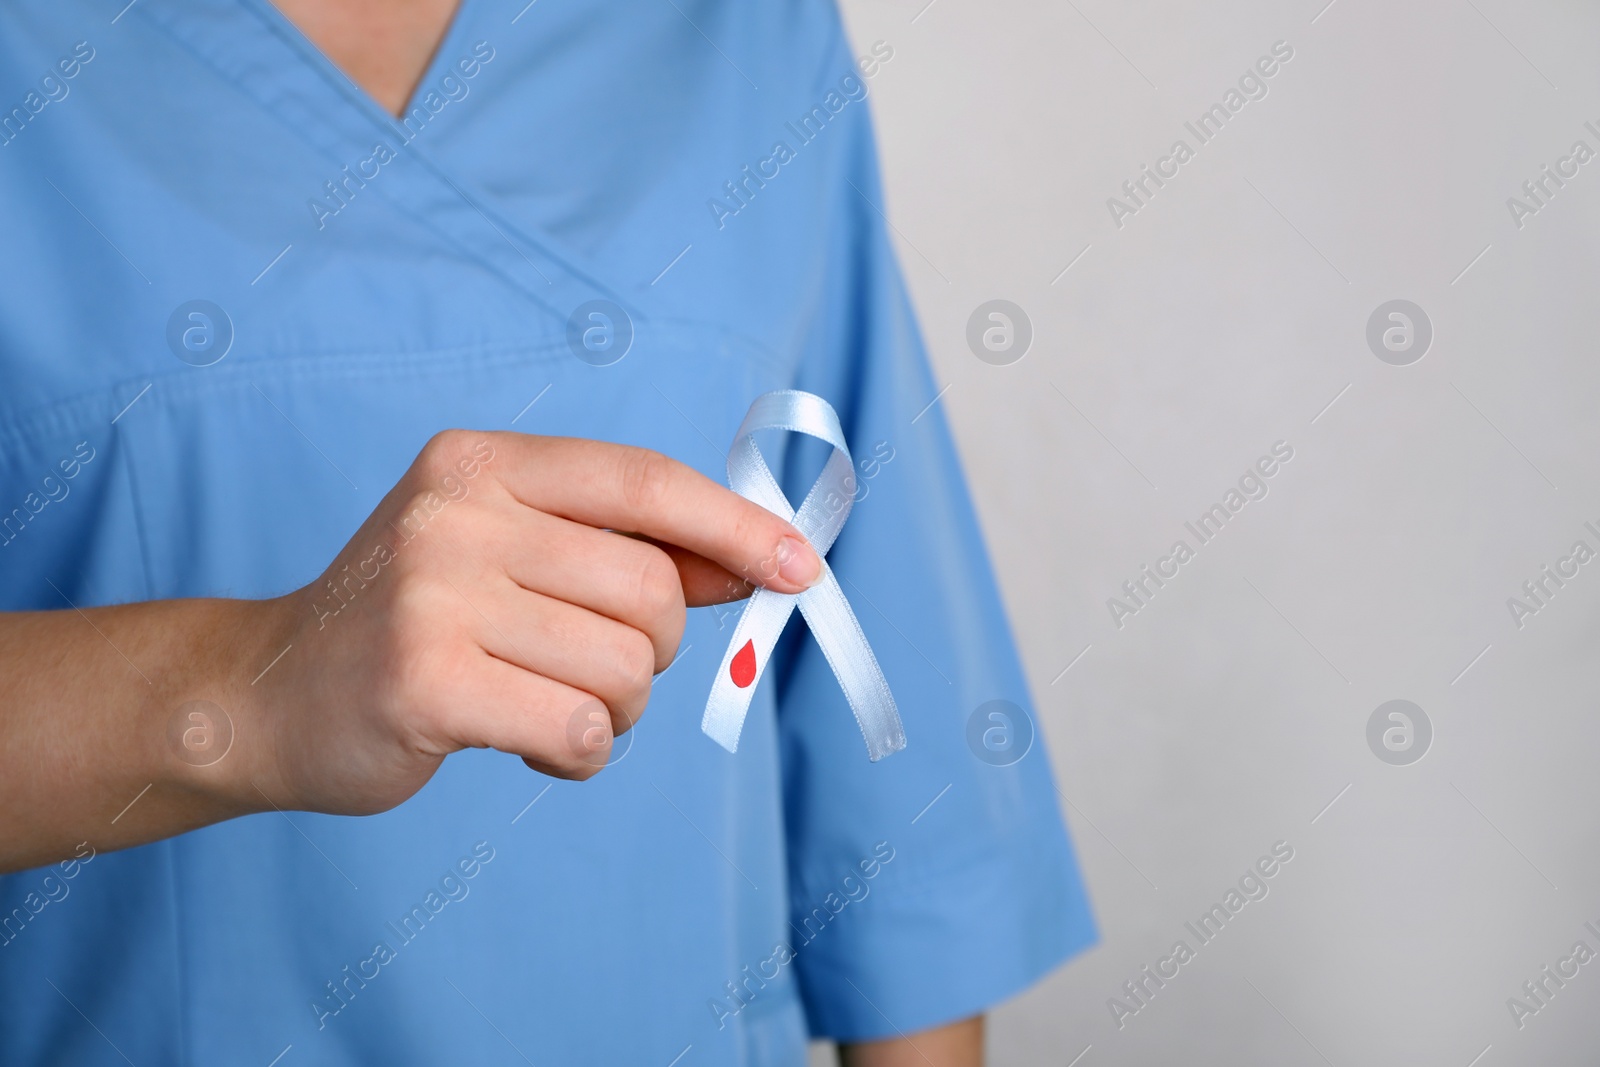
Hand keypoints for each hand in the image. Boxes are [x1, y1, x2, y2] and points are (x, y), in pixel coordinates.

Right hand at [253, 430, 822, 814]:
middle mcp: (456, 513)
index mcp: (483, 463)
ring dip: (613, 711)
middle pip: (651, 590)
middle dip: (652, 649)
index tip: (801, 567)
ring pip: (624, 669)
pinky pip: (578, 731)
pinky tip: (526, 745)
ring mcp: (432, 596)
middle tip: (592, 666)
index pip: (645, 482)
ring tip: (546, 703)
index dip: (736, 527)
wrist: (269, 692)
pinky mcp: (422, 685)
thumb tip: (761, 560)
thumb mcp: (514, 553)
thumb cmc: (419, 621)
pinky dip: (577, 757)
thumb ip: (628, 549)